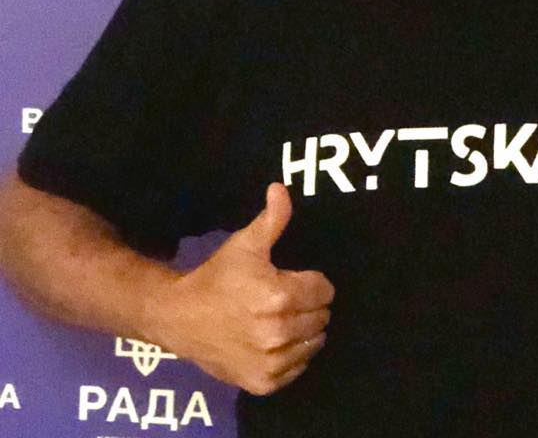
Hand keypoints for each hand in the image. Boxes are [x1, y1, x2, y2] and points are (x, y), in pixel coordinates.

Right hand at [151, 183, 334, 395]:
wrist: (179, 317)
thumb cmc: (217, 277)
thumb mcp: (244, 244)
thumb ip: (272, 219)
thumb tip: (281, 189)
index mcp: (279, 295)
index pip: (324, 290)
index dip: (312, 281)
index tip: (293, 279)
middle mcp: (278, 332)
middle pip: (321, 317)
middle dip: (309, 305)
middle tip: (285, 299)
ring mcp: (271, 361)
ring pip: (314, 343)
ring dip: (304, 331)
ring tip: (281, 319)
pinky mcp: (263, 382)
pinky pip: (298, 369)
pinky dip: (293, 356)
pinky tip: (275, 341)